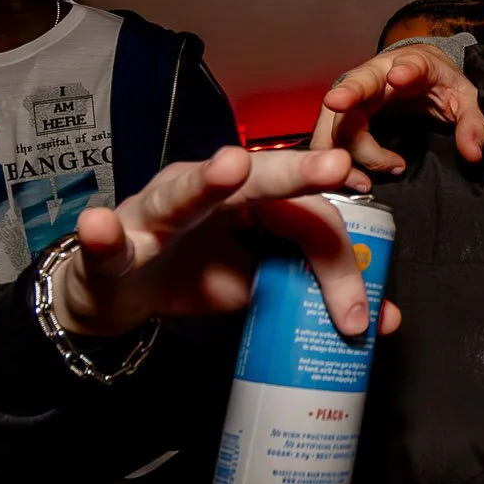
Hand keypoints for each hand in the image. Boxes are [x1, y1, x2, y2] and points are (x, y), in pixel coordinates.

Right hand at [55, 146, 400, 340]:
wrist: (122, 293)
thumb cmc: (196, 273)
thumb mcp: (262, 284)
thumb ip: (314, 290)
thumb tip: (382, 319)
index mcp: (251, 198)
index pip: (306, 216)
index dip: (337, 262)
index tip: (361, 314)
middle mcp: (207, 190)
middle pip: (258, 180)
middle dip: (295, 173)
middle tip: (332, 165)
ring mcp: (156, 211)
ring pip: (182, 193)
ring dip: (206, 180)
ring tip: (231, 168)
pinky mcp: (115, 246)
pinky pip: (109, 240)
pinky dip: (103, 234)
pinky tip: (101, 227)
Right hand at [312, 44, 483, 174]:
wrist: (421, 77)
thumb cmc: (442, 84)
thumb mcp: (467, 100)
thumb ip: (473, 124)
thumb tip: (472, 153)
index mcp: (415, 65)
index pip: (411, 63)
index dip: (405, 70)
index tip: (399, 76)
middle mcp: (379, 75)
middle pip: (356, 83)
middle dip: (346, 93)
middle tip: (338, 103)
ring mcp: (357, 95)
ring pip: (336, 117)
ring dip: (340, 146)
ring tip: (365, 180)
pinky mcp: (346, 116)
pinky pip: (330, 137)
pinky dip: (332, 159)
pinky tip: (352, 180)